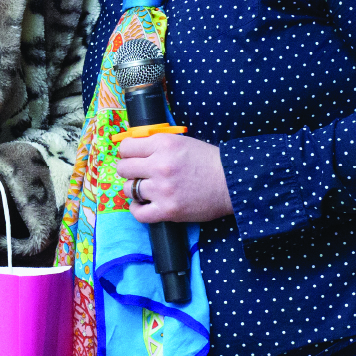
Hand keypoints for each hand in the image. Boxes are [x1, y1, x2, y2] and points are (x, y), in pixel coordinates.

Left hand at [114, 134, 233, 224]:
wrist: (232, 182)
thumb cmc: (208, 161)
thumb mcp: (181, 142)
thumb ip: (156, 144)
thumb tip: (131, 145)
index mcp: (163, 144)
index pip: (126, 147)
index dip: (127, 153)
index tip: (132, 157)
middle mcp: (160, 165)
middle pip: (123, 168)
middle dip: (128, 171)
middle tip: (138, 174)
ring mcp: (162, 189)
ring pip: (128, 189)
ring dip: (134, 190)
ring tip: (145, 189)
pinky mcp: (168, 210)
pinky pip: (138, 213)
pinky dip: (137, 209)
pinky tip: (144, 205)